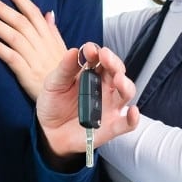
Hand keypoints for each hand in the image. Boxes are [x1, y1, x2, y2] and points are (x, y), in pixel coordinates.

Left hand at [0, 0, 65, 100]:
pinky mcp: (27, 73)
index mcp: (49, 38)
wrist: (68, 100)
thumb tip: (49, 13)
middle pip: (21, 22)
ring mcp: (34, 59)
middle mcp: (42, 46)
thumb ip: (53, 31)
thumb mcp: (62, 50)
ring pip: (14, 37)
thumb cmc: (63, 74)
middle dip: (3, 8)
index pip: (34, 13)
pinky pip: (12, 58)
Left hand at [36, 43, 139, 169]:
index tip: (90, 50)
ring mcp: (110, 106)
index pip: (100, 59)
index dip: (97, 52)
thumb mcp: (54, 83)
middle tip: (105, 57)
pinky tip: (132, 112)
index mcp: (92, 74)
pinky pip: (127, 123)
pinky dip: (133, 118)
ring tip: (118, 79)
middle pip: (117, 72)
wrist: (48, 131)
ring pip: (127, 93)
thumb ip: (65, 69)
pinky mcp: (111, 126)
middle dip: (113, 63)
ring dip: (125, 84)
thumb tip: (74, 51)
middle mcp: (104, 88)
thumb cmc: (53, 104)